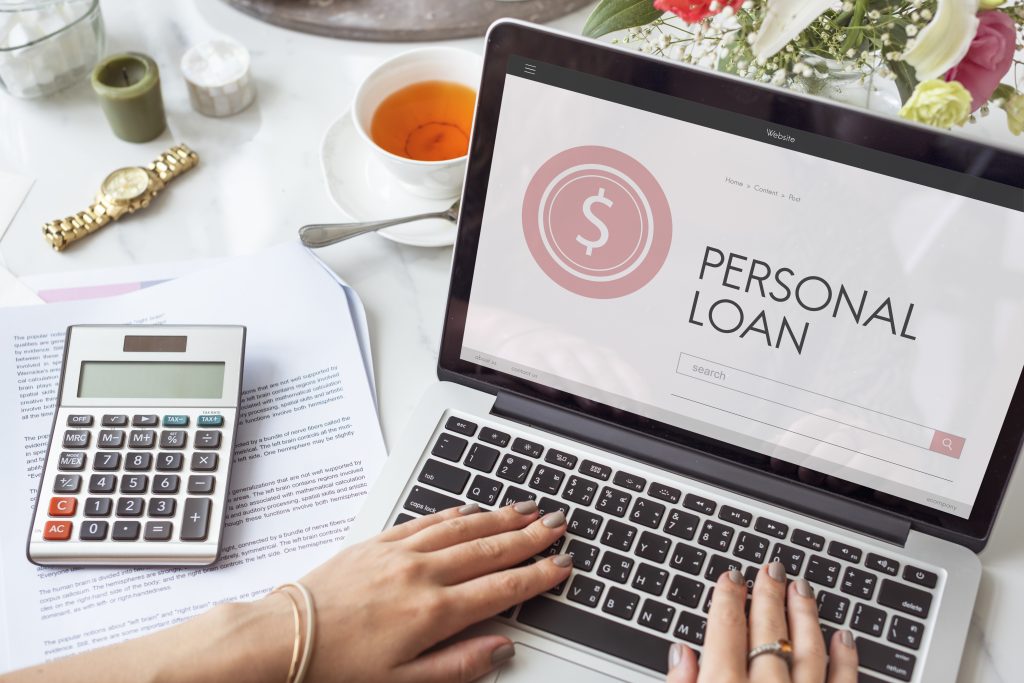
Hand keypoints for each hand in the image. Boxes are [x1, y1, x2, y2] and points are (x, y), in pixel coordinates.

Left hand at [291, 500, 569, 681]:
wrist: (282, 639)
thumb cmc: (336, 668)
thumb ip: (459, 666)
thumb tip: (501, 649)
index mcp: (433, 613)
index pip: (501, 587)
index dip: (537, 575)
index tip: (561, 564)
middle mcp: (421, 575)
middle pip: (489, 549)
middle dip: (529, 536)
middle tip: (558, 523)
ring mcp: (399, 554)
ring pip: (463, 528)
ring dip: (500, 517)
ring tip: (527, 509)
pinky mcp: (377, 543)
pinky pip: (426, 520)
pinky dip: (455, 513)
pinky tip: (471, 508)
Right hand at [665, 563, 858, 682]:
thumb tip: (681, 655)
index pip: (725, 630)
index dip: (727, 598)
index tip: (730, 578)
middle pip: (768, 631)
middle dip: (768, 595)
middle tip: (771, 569)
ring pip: (808, 650)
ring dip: (805, 615)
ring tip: (801, 588)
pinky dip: (845, 659)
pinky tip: (843, 636)